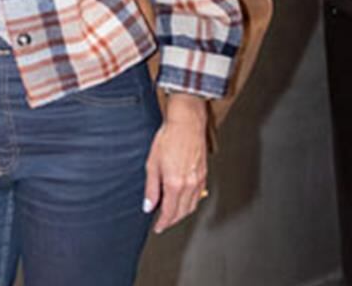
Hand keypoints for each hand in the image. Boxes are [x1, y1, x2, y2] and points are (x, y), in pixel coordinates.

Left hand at [144, 93, 207, 233]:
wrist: (186, 124)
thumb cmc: (168, 139)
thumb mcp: (152, 163)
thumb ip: (151, 187)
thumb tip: (148, 205)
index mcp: (174, 183)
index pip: (169, 211)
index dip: (163, 222)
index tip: (158, 227)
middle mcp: (189, 184)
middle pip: (182, 212)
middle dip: (172, 220)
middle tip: (162, 222)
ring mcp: (198, 180)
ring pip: (192, 206)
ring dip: (181, 213)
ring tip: (171, 213)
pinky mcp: (203, 175)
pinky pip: (198, 196)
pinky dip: (190, 203)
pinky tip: (182, 200)